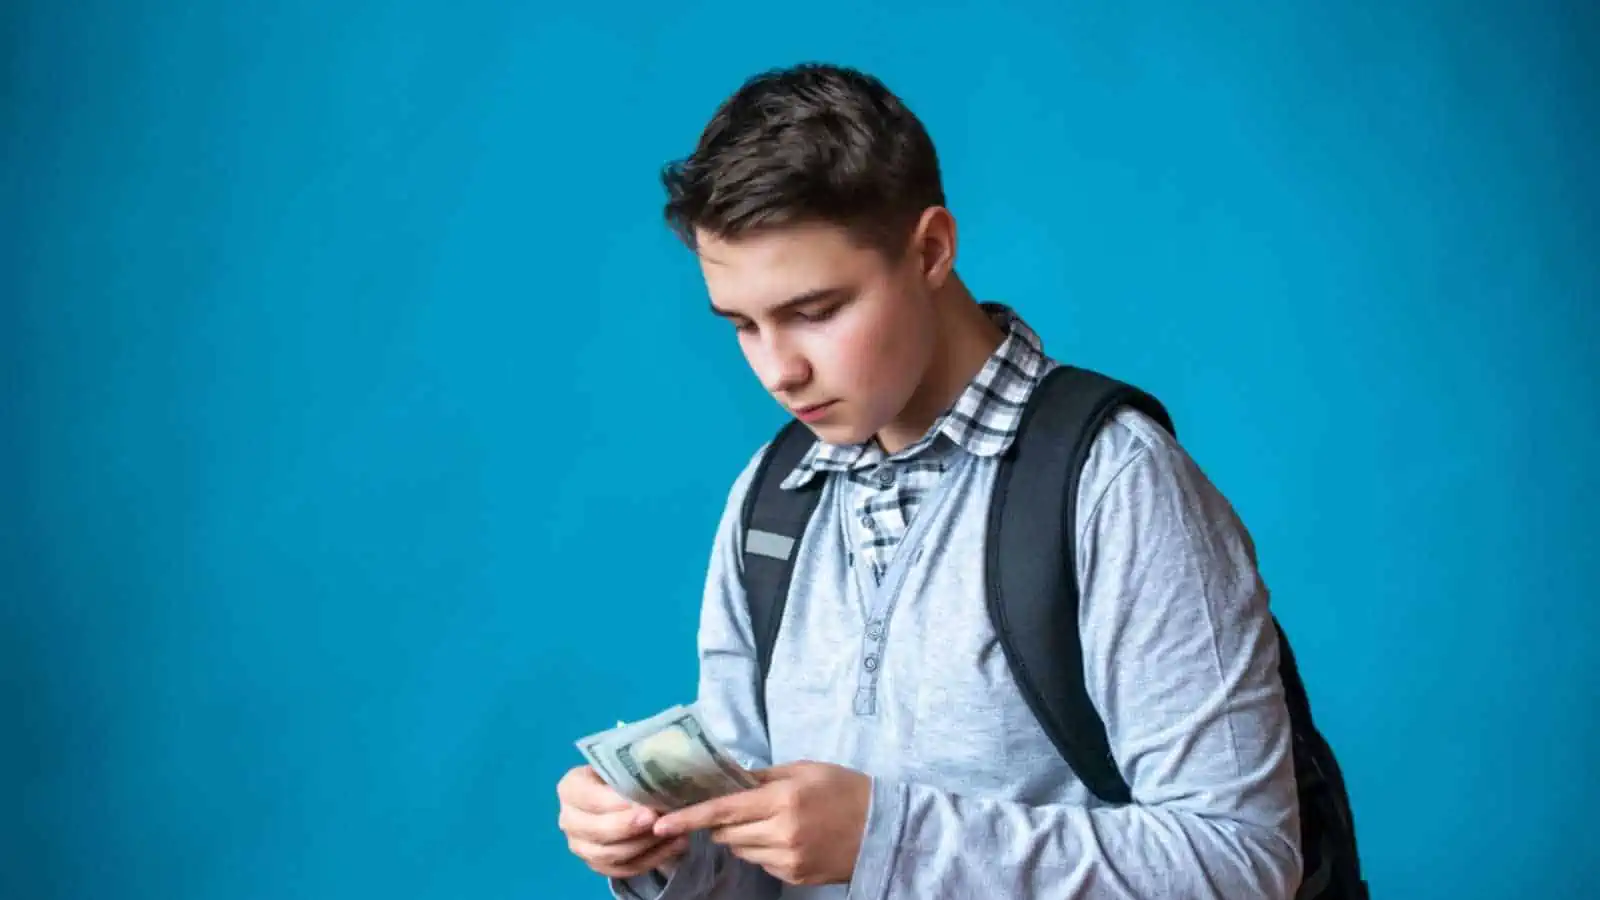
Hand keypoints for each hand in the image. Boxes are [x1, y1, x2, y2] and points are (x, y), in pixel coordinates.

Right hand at [557, 765, 690, 878]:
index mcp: (571, 788)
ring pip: (611, 855)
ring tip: (672, 832)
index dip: (615, 804)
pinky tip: (676, 845)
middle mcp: (569, 820)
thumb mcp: (624, 763)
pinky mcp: (598, 865)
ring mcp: (581, 846)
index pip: (589, 799)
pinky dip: (653, 859)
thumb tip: (655, 781)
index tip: (644, 804)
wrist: (620, 794)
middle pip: (597, 831)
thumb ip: (633, 772)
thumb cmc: (624, 772)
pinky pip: (625, 869)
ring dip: (644, 845)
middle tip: (657, 819)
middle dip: (629, 828)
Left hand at [651, 761, 870, 886]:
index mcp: (781, 800)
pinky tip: (786, 838)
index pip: (723, 811)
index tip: (660, 823)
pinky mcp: (794, 877)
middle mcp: (781, 833)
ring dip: (742, 837)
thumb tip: (724, 779)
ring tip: (769, 821)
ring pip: (741, 851)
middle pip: (726, 834)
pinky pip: (761, 864)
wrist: (882, 827)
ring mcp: (787, 860)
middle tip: (736, 808)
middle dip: (721, 822)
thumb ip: (760, 776)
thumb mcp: (802, 770)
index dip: (688, 818)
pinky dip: (762, 850)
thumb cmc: (842, 788)